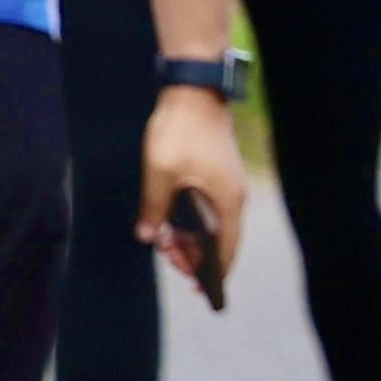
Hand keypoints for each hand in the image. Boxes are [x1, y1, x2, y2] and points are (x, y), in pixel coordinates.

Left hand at [139, 85, 247, 288]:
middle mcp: (233, 197)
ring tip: (165, 244)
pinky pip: (208, 208)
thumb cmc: (180, 131)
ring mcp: (226, 184)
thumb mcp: (159, 174)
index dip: (213, 273)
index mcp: (226, 202)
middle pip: (219, 239)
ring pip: (212, 224)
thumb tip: (148, 236)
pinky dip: (192, 221)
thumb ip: (154, 209)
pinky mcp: (217, 173)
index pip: (225, 250)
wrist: (193, 89)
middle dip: (194, 255)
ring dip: (191, 237)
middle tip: (169, 260)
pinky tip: (171, 224)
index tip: (201, 291)